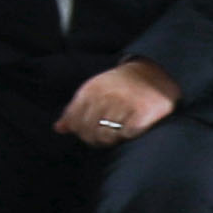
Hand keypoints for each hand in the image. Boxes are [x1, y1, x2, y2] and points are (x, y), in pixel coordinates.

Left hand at [60, 61, 178, 149]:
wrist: (154, 74)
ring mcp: (124, 103)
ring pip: (106, 136)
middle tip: (106, 134)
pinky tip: (132, 127)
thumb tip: (58, 129)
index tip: (88, 130)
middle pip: (88, 132)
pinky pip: (127, 134)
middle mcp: (105, 95)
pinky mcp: (142, 112)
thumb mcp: (94, 93)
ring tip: (118, 131)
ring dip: (112, 139)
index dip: (79, 131)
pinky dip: (128, 135)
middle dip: (95, 139)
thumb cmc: (120, 87)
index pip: (74, 120)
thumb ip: (75, 110)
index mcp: (90, 90)